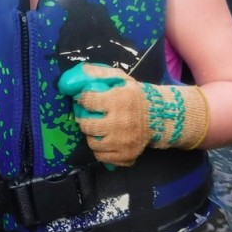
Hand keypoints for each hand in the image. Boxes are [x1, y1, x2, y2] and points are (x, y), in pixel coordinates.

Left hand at [58, 63, 208, 166]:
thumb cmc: (134, 96)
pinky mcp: (127, 156)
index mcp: (120, 100)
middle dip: (85, 119)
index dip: (83, 99)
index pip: (88, 101)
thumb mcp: (121, 79)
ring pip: (92, 143)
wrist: (160, 117)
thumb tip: (70, 79)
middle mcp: (122, 123)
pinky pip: (101, 157)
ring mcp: (124, 142)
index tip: (85, 99)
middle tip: (90, 116)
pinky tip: (107, 140)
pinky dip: (101, 149)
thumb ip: (98, 74)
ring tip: (99, 128)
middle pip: (87, 125)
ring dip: (92, 135)